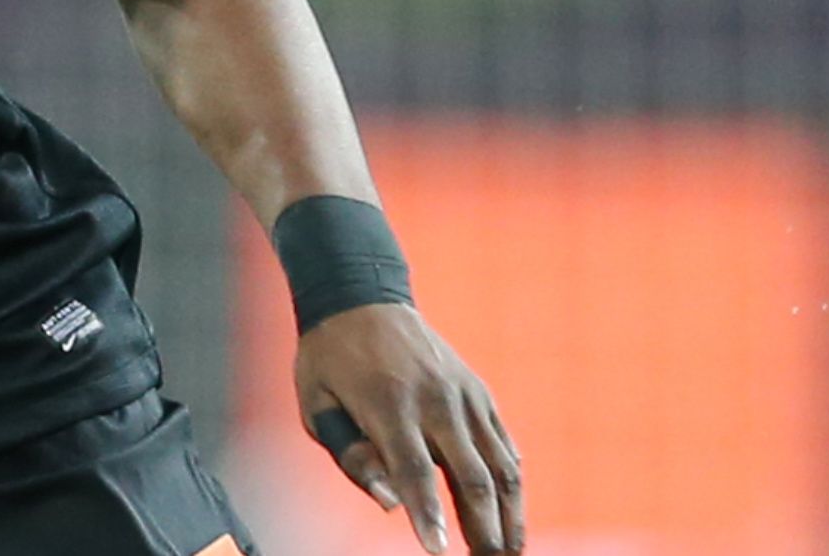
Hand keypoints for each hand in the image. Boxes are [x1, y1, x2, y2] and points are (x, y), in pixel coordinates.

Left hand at [295, 303, 523, 554]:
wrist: (361, 297)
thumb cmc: (329, 360)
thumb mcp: (317, 404)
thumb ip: (350, 454)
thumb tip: (390, 502)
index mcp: (388, 402)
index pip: (413, 471)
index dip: (428, 516)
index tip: (438, 552)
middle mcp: (436, 398)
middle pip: (470, 476)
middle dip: (484, 530)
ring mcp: (464, 395)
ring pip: (500, 465)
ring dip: (510, 514)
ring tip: (509, 552)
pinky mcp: (479, 393)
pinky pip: (503, 444)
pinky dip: (510, 481)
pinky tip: (510, 512)